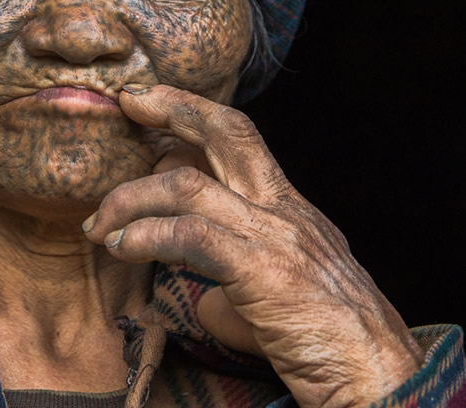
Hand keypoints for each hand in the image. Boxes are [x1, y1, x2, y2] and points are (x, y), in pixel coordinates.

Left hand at [83, 85, 423, 407]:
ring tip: (101, 226)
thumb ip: (230, 281)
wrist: (379, 376)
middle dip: (174, 107)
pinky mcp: (263, 270)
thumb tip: (200, 292)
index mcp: (289, 209)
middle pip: (229, 132)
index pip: (241, 139)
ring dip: (131, 200)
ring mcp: (276, 235)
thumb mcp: (272, 297)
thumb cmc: (324, 342)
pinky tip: (123, 247)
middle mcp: (285, 209)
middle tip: (127, 103)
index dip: (193, 114)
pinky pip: (192, 236)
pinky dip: (147, 236)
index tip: (149, 104)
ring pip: (188, 186)